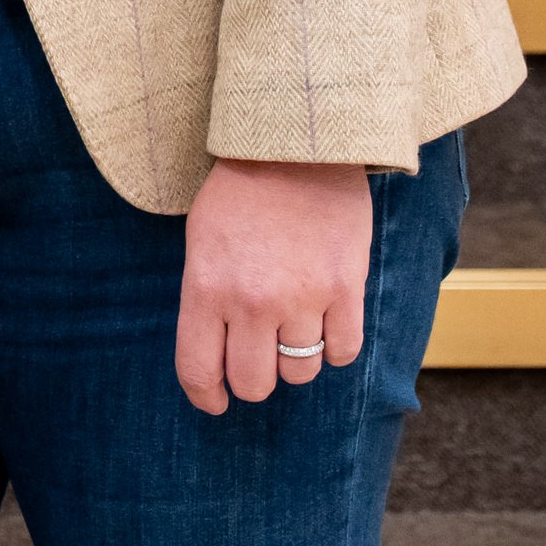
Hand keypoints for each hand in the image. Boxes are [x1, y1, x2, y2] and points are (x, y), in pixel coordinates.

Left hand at [174, 157, 370, 413]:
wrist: (296, 144)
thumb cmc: (240, 192)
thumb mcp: (201, 241)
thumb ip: (206, 298)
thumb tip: (216, 353)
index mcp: (207, 288)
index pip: (198, 369)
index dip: (206, 396)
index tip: (215, 401)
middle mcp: (253, 301)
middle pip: (255, 383)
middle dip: (254, 379)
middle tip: (259, 358)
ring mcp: (303, 297)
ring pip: (300, 371)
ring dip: (295, 359)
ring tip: (293, 328)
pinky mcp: (346, 288)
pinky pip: (343, 351)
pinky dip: (334, 348)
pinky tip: (327, 325)